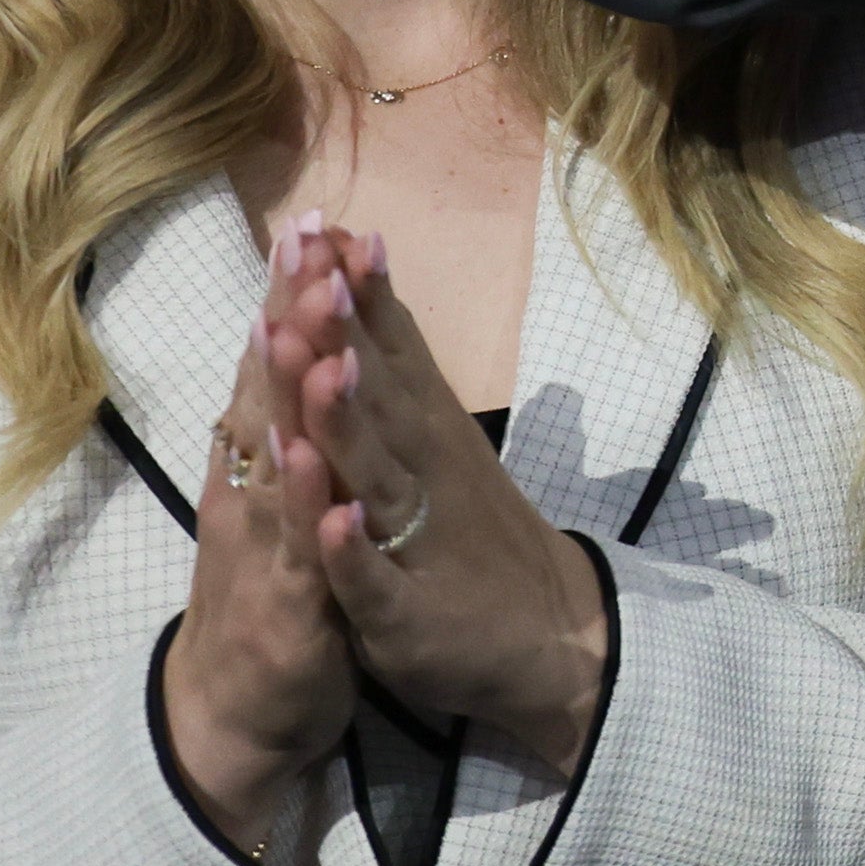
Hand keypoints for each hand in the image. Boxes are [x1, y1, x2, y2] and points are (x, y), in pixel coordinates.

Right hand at [158, 218, 362, 865]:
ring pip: (279, 479)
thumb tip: (271, 340)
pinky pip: (306, 578)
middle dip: (288, 326)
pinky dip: (317, 539)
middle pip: (267, 401)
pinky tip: (330, 506)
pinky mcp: (291, 623)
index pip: (272, 366)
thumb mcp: (275, 495)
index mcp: (255, 465)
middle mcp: (250, 499)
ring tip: (311, 348)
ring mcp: (265, 558)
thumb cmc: (268, 589)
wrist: (237, 713)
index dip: (288, 297)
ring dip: (293, 416)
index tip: (311, 221)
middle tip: (307, 248)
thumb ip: (272, 422)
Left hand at [265, 220, 613, 773]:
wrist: (549, 640)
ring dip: (347, 424)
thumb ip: (402, 372)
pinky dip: (353, 551)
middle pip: (378, 392)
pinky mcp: (403, 611)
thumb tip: (367, 288)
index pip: (389, 349)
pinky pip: (374, 578)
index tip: (323, 225)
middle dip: (343, 330)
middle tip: (315, 263)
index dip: (354, 290)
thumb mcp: (439, 443)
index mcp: (426, 430)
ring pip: (374, 474)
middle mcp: (424, 470)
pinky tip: (336, 522)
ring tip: (322, 369)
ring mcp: (414, 538)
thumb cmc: (473, 536)